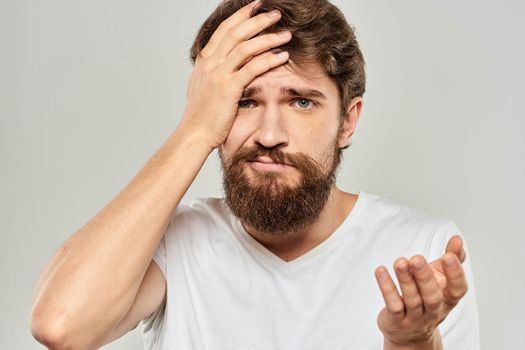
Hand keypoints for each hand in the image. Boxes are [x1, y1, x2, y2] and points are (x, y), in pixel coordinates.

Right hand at [180, 0, 291, 148]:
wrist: (194, 134)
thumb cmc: (200, 116)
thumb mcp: (200, 87)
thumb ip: (209, 72)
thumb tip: (214, 63)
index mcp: (204, 61)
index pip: (224, 30)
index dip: (240, 16)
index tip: (254, 7)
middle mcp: (210, 64)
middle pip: (236, 33)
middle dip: (257, 20)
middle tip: (275, 13)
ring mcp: (218, 75)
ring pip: (246, 47)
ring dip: (268, 38)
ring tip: (285, 34)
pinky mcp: (228, 89)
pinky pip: (252, 68)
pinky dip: (269, 60)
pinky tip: (282, 56)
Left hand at [374, 235, 467, 347]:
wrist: (410, 334)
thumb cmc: (427, 298)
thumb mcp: (440, 279)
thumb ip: (451, 258)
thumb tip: (458, 239)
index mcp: (448, 299)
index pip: (458, 289)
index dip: (455, 274)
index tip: (448, 255)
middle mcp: (433, 311)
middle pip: (432, 296)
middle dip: (424, 277)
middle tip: (416, 259)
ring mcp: (415, 317)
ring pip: (412, 299)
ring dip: (405, 280)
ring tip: (399, 262)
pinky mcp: (396, 319)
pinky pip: (392, 304)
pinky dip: (387, 287)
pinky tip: (381, 271)